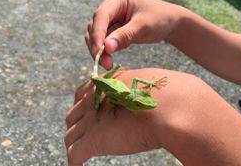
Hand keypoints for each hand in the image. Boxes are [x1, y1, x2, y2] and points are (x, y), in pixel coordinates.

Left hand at [65, 68, 240, 165]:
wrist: (169, 105)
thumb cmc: (164, 92)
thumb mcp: (142, 83)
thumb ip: (132, 89)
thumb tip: (142, 95)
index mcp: (102, 84)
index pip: (80, 95)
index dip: (83, 106)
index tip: (90, 114)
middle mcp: (92, 101)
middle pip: (72, 116)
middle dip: (77, 124)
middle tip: (87, 133)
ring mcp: (91, 121)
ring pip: (70, 136)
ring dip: (74, 144)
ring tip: (81, 152)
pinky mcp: (95, 141)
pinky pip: (75, 155)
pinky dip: (74, 161)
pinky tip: (78, 165)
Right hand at [85, 0, 185, 69]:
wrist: (170, 23)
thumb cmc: (160, 19)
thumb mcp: (143, 27)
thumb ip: (124, 36)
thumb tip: (106, 47)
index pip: (101, 15)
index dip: (97, 34)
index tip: (98, 52)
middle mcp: (111, 8)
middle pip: (95, 27)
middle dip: (97, 46)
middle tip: (105, 63)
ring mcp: (111, 19)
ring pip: (96, 36)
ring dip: (99, 52)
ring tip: (108, 65)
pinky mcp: (113, 30)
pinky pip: (104, 43)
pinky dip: (105, 53)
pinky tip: (109, 62)